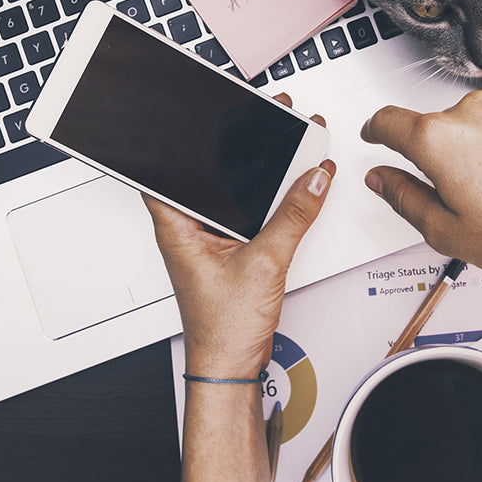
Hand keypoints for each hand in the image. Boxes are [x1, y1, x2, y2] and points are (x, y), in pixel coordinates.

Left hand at [145, 98, 334, 378]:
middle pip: (206, 173)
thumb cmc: (222, 330)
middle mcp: (188, 229)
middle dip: (235, 146)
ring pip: (230, 193)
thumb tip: (313, 179)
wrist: (230, 370)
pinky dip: (266, 199)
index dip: (185, 136)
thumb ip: (293, 216)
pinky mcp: (229, 251)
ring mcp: (208, 240)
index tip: (207, 111)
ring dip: (255, 173)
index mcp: (177, 225)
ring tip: (282, 146)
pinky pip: (246, 213)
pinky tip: (288, 187)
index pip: (168, 166)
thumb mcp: (265, 263)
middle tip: (260, 120)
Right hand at [360, 65, 481, 289]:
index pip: (388, 122)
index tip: (379, 135)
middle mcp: (472, 108)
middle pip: (441, 123)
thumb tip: (380, 178)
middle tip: (476, 189)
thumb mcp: (451, 234)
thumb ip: (404, 198)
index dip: (377, 131)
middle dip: (449, 151)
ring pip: (481, 111)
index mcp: (439, 141)